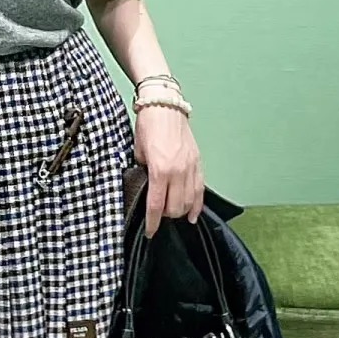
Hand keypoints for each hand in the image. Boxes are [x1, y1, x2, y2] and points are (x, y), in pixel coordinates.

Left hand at [134, 105, 203, 237]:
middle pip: (175, 207)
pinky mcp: (198, 163)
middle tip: (158, 216)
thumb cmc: (148, 125)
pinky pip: (200, 190)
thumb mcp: (138, 151)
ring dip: (180, 211)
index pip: (156, 205)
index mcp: (159, 170)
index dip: (153, 222)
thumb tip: (146, 184)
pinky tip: (193, 215)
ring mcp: (190, 167)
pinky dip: (197, 204)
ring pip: (189, 201)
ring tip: (173, 214)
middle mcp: (177, 171)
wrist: (164, 105)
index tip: (150, 232)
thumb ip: (143, 170)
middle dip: (166, 216)